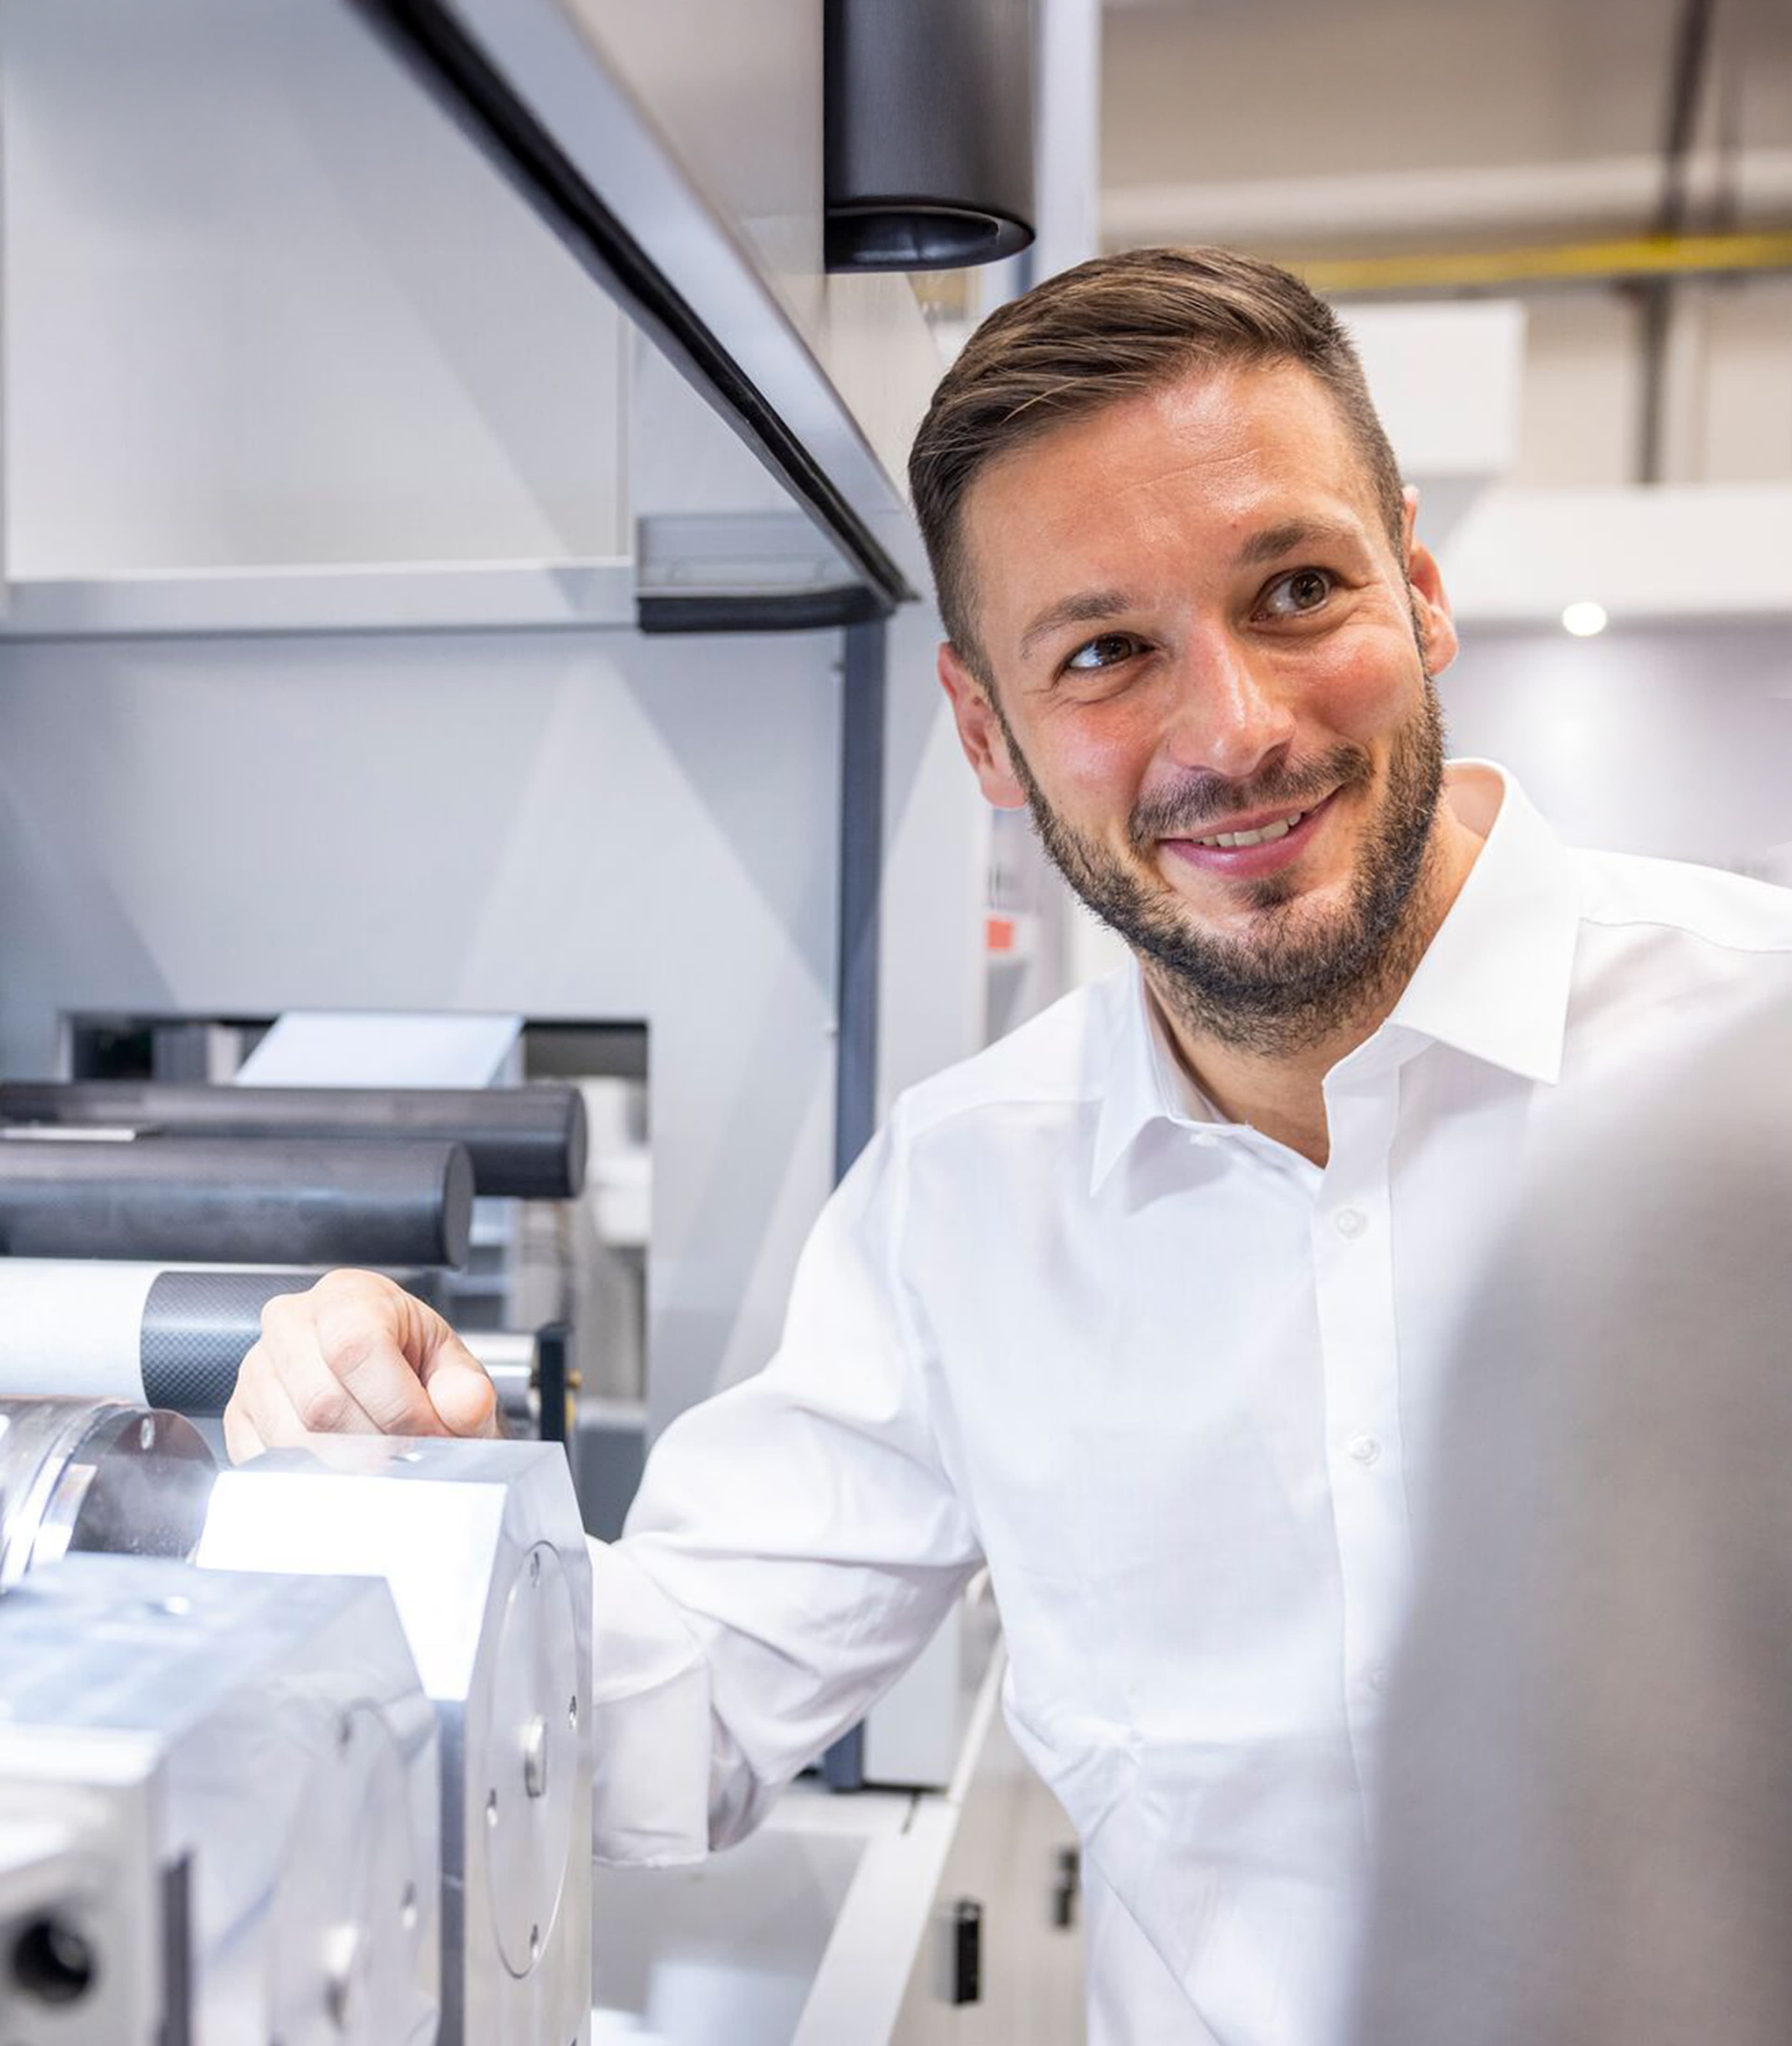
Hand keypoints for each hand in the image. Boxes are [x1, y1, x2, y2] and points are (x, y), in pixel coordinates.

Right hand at [224, 1268, 498, 1462]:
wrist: (388, 1382)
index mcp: (348, 1296)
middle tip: (409, 1458)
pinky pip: (261, 1461)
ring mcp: (257, 1370)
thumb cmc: (414, 1366)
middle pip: (321, 1403)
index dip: (399, 1406)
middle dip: (376, 1446)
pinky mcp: (238, 1415)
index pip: (357, 1350)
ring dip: (345, 1467)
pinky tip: (342, 1469)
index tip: (431, 1436)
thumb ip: (466, 1389)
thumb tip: (460, 1408)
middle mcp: (291, 1323)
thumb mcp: (453, 1368)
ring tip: (382, 1463)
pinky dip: (307, 1478)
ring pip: (289, 1439)